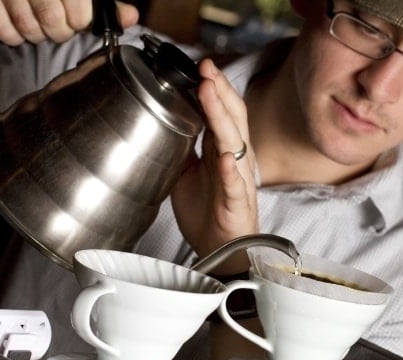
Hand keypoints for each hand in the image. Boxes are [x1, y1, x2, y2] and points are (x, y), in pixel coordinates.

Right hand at [0, 0, 138, 44]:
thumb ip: (103, 5)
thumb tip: (131, 18)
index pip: (80, 11)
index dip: (79, 22)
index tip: (75, 20)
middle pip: (54, 21)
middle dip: (59, 31)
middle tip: (55, 24)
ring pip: (30, 28)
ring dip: (36, 35)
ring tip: (36, 23)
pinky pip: (7, 32)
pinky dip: (14, 37)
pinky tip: (16, 25)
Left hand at [171, 58, 258, 272]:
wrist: (218, 250)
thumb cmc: (207, 213)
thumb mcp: (185, 175)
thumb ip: (181, 150)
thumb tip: (164, 126)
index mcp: (221, 152)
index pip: (221, 113)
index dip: (213, 89)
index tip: (199, 66)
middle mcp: (233, 160)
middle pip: (231, 118)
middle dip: (218, 90)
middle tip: (205, 66)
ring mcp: (237, 180)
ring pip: (234, 142)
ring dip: (221, 116)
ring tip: (209, 91)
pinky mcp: (237, 203)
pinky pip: (235, 184)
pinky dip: (230, 170)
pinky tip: (223, 156)